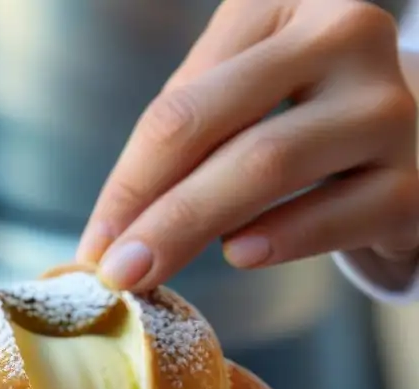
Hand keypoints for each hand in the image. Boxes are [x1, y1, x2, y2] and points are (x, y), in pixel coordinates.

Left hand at [75, 0, 418, 291]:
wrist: (412, 141)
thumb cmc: (301, 117)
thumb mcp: (240, 99)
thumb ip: (181, 141)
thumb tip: (111, 231)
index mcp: (283, 7)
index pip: (179, 104)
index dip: (128, 180)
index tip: (94, 242)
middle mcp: (344, 37)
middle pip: (212, 126)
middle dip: (148, 207)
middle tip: (110, 267)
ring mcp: (386, 105)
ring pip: (267, 163)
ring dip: (191, 225)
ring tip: (147, 270)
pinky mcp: (416, 177)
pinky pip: (336, 212)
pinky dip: (280, 237)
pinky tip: (238, 253)